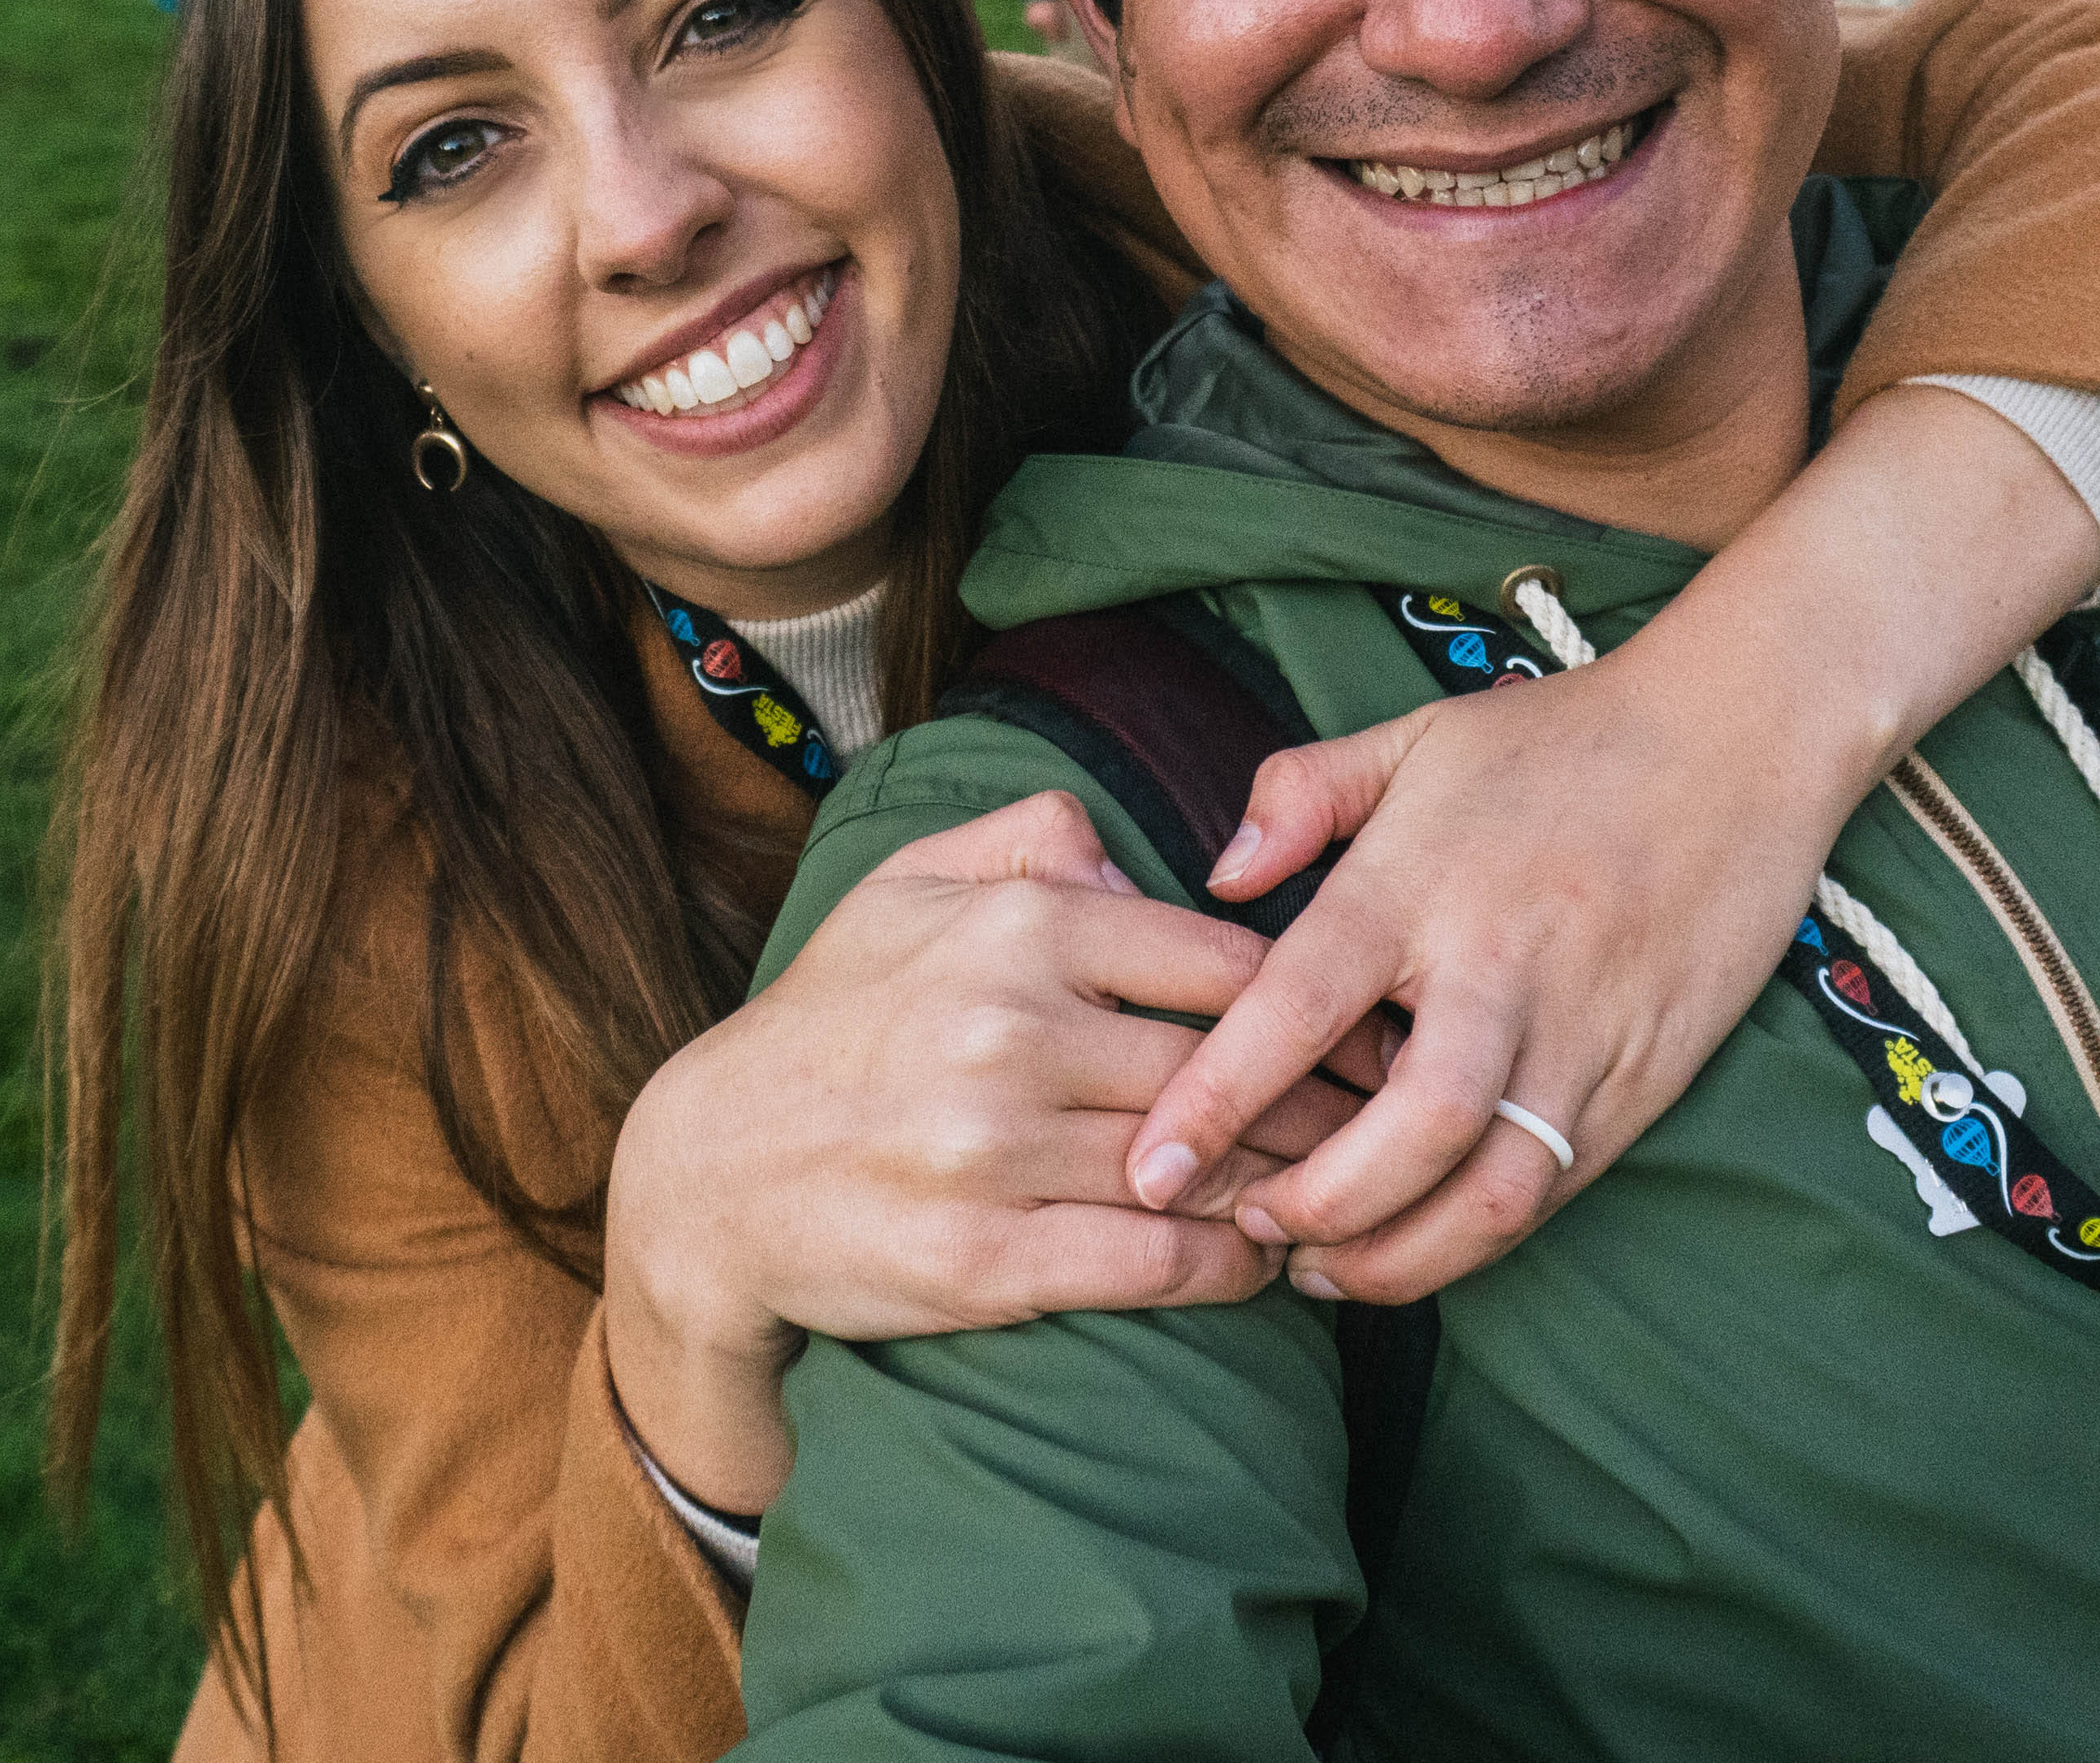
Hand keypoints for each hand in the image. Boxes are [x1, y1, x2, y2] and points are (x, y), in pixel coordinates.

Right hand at [603, 790, 1368, 1513]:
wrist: (708, 1174)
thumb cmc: (830, 1019)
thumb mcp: (906, 883)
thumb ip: (1028, 834)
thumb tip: (1134, 851)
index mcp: (1015, 927)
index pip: (1220, 958)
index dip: (1315, 998)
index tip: (1370, 1026)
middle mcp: (1011, 1029)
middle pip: (1225, 1067)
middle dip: (1323, 1099)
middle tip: (1392, 1119)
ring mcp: (993, 1152)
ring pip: (1197, 1168)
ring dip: (1286, 1184)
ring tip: (1341, 1189)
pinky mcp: (980, 1263)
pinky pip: (1147, 1262)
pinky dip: (1226, 1266)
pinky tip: (1263, 1261)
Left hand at [1124, 386, 2099, 1301]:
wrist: (1738, 739)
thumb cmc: (1559, 738)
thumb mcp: (1413, 735)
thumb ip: (1300, 793)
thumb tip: (1220, 876)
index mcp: (1420, 883)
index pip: (1297, 1008)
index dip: (1216, 1099)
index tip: (1150, 1168)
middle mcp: (1498, 969)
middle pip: (1403, 1134)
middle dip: (1314, 1210)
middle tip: (1246, 1228)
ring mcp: (1582, 1034)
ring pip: (1490, 1194)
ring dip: (1396, 1257)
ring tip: (1322, 1268)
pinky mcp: (1644, 1080)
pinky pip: (1555, 1189)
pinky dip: (1477, 1241)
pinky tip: (1418, 1243)